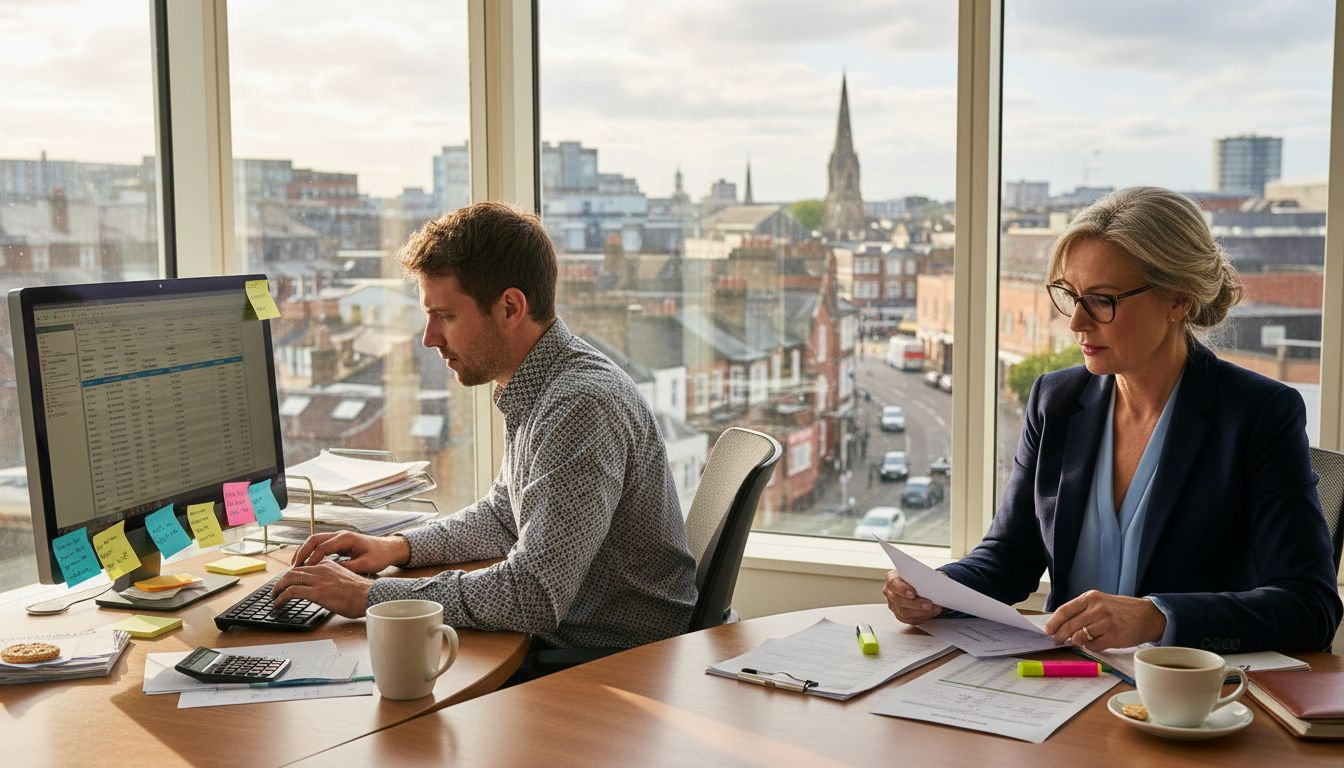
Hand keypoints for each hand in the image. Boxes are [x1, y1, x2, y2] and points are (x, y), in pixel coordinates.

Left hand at [271, 559, 373, 617]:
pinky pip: (291, 592)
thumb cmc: (361, 593)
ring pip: (289, 579)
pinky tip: (278, 604)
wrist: (369, 596)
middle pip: (293, 571)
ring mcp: (318, 580)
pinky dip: (281, 597)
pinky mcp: (316, 592)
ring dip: (278, 588)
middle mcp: (321, 569)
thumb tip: (327, 589)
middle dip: (281, 581)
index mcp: (329, 565)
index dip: (293, 574)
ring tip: (274, 597)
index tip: (288, 582)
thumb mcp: (345, 580)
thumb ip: (333, 580)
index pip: (305, 566)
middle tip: (276, 590)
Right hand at [290, 531, 409, 573]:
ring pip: (315, 541)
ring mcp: (338, 537)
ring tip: (295, 566)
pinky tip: (306, 564)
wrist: (389, 549)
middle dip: (301, 553)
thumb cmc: (379, 556)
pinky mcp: (339, 542)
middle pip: (313, 540)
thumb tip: (330, 573)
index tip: (303, 572)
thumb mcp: (365, 565)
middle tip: (292, 568)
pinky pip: (320, 545)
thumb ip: (348, 568)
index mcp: (346, 538)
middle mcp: (340, 535)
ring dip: (304, 552)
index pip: (322, 547)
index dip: (311, 560)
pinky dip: (311, 552)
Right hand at [882, 569, 943, 624]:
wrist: (919, 585)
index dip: (903, 589)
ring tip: (934, 609)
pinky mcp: (900, 615)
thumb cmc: (919, 577)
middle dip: (915, 604)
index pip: (893, 584)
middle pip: (899, 601)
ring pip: (904, 612)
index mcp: (892, 578)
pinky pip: (910, 619)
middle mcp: (889, 592)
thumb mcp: (922, 572)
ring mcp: (893, 605)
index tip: (913, 593)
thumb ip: (926, 575)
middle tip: (929, 604)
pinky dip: (922, 617)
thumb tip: (938, 580)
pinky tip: (932, 612)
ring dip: (921, 612)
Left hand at [1043, 590, 1167, 650]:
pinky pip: (1093, 646)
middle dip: (1060, 636)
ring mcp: (1106, 623)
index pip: (1064, 610)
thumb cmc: (1120, 610)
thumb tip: (1059, 623)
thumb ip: (1082, 610)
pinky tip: (1096, 642)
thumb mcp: (1100, 602)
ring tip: (1078, 640)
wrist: (1147, 616)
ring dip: (1076, 641)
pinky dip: (1091, 646)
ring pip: (1079, 637)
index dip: (1053, 622)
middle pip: (1069, 626)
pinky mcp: (1114, 637)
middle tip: (1057, 640)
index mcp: (1091, 598)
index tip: (1048, 630)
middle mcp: (1097, 609)